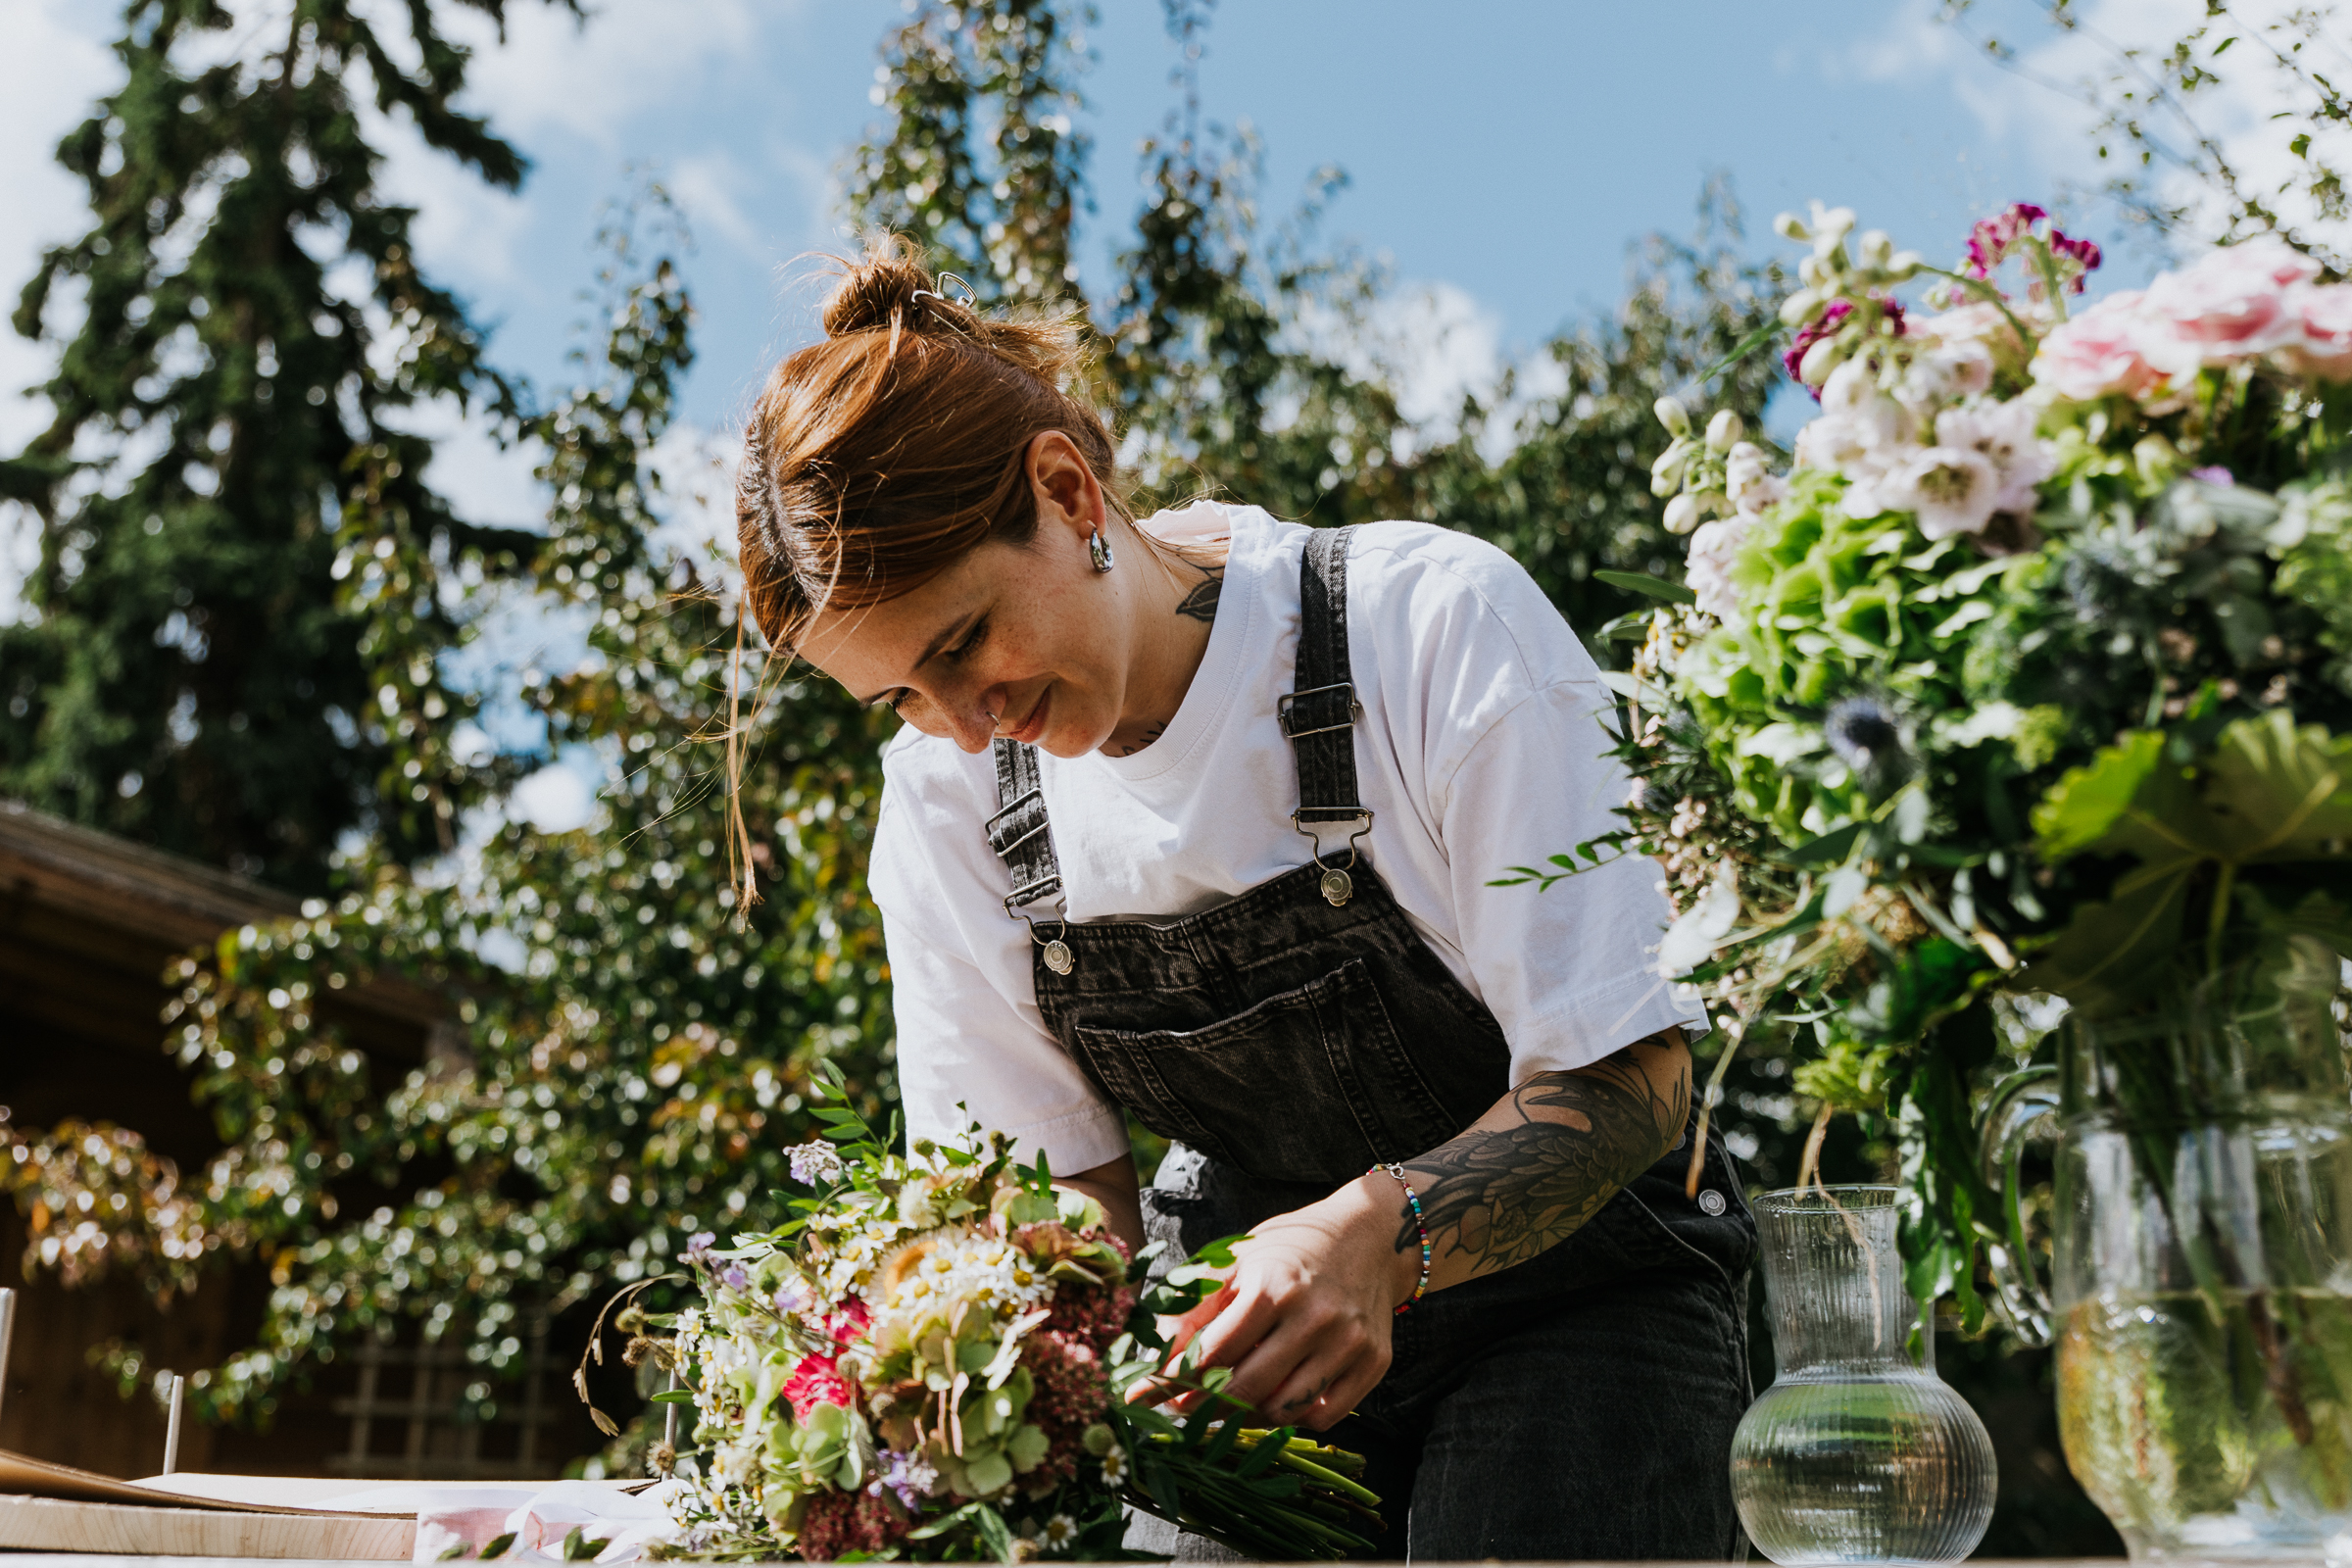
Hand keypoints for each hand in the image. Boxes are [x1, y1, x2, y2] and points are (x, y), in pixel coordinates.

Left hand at [1145, 1174, 1414, 1431]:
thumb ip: (1196, 1303)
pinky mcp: (1373, 1363)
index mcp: (1275, 1285)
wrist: (1372, 1237)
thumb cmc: (1293, 1247)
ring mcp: (1349, 1343)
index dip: (1174, 1378)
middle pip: (1246, 1387)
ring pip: (1283, 1409)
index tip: (1146, 1396)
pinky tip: (1270, 1404)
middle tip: (1180, 1411)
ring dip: (1244, 1418)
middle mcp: (1315, 1317)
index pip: (1214, 1351)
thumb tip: (1158, 1354)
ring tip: (1223, 1408)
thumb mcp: (1239, 1257)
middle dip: (1202, 1407)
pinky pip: (1323, 1416)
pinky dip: (1291, 1420)